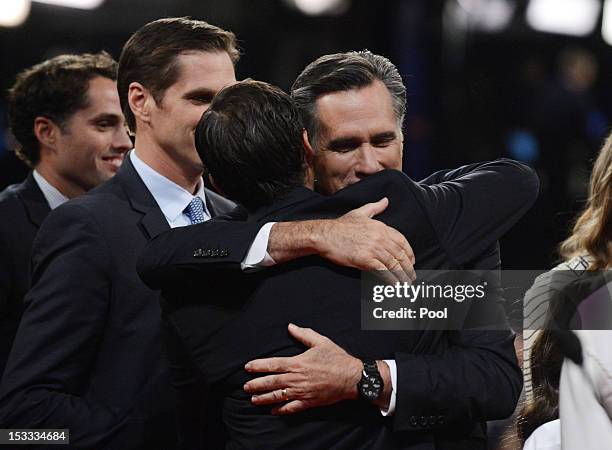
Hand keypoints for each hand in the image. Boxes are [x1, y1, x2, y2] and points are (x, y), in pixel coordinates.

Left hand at [243, 324, 362, 414]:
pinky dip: (281, 410)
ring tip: (253, 399)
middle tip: (246, 386)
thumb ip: (303, 334)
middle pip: (272, 382)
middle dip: (256, 384)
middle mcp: (297, 379)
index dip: (259, 366)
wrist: (352, 378)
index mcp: (298, 363)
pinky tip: (273, 410)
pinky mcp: (309, 402)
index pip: (273, 364)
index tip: (248, 367)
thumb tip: (290, 326)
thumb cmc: (337, 359)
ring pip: (278, 396)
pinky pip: (291, 408)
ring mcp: (302, 392)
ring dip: (264, 398)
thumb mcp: (320, 342)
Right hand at [315, 198, 415, 282]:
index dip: (409, 252)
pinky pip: (383, 271)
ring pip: (394, 264)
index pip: (401, 240)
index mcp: (380, 227)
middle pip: (400, 254)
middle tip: (412, 276)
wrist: (326, 235)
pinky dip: (390, 279)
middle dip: (408, 267)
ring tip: (405, 283)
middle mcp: (380, 237)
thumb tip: (386, 201)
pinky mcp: (366, 260)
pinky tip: (394, 285)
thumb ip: (375, 207)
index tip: (411, 260)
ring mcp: (373, 249)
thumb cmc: (340, 225)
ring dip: (402, 276)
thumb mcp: (359, 213)